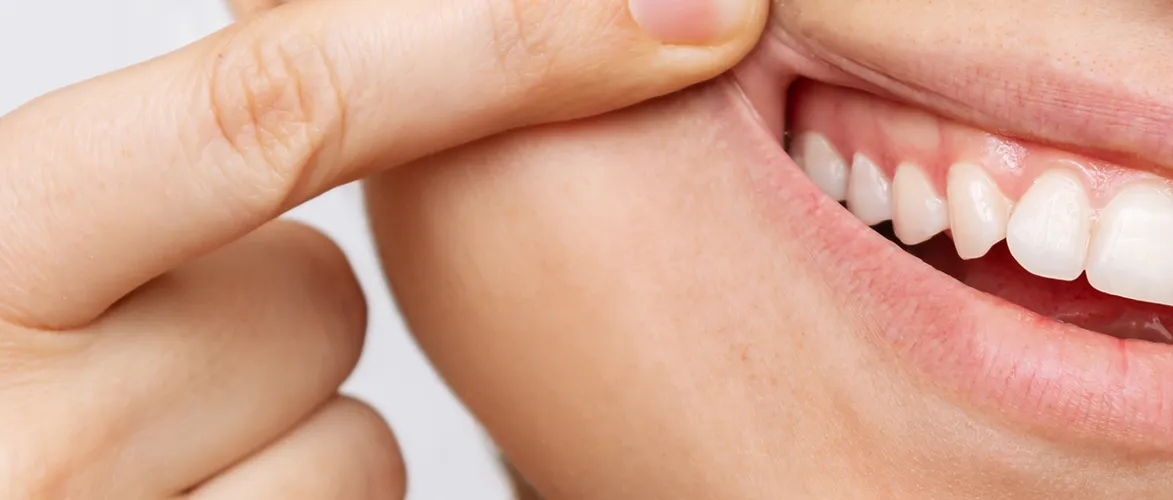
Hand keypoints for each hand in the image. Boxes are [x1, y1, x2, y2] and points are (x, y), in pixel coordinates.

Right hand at [0, 0, 763, 496]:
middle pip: (316, 297)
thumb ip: (141, 166)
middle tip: (123, 372)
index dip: (501, 42)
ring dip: (271, 448)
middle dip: (257, 315)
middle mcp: (25, 427)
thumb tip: (351, 73)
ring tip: (119, 481)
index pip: (273, 108)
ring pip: (348, 445)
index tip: (685, 8)